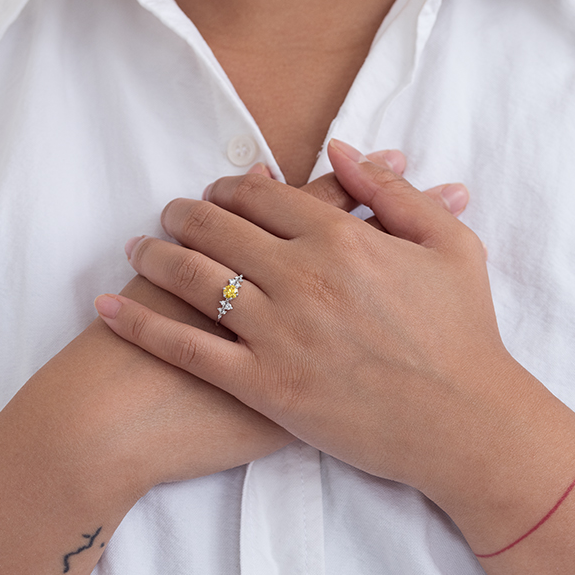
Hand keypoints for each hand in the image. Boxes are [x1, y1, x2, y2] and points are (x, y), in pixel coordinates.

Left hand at [95, 139, 495, 499]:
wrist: (465, 424)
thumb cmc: (464, 335)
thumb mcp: (451, 247)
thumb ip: (395, 193)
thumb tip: (341, 150)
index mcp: (342, 240)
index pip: (265, 196)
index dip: (233, 188)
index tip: (219, 191)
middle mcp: (300, 277)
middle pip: (219, 230)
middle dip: (185, 214)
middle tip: (171, 214)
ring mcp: (276, 332)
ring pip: (194, 279)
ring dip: (155, 256)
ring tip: (138, 248)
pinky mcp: (262, 386)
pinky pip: (185, 347)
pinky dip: (140, 324)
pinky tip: (109, 307)